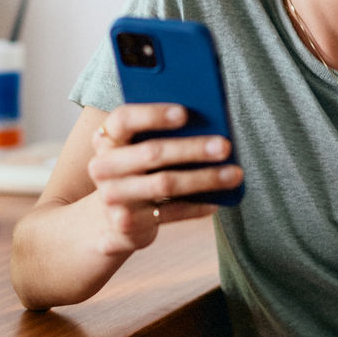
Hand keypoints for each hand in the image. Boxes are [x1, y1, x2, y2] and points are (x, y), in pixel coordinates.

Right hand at [86, 103, 241, 255]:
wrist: (108, 219)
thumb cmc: (135, 171)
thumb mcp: (136, 148)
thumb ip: (160, 133)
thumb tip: (208, 122)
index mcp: (106, 139)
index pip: (124, 119)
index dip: (153, 114)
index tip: (185, 113)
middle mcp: (103, 167)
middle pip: (152, 153)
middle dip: (192, 148)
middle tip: (225, 146)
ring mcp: (113, 197)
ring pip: (165, 184)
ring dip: (204, 178)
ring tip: (234, 174)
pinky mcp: (126, 224)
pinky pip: (169, 213)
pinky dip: (196, 206)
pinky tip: (218, 200)